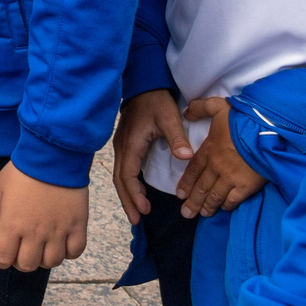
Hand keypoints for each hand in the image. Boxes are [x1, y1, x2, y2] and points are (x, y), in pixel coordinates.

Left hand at [0, 166, 88, 271]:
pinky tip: (63, 242)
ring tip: (44, 245)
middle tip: (24, 249)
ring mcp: (58, 231)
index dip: (2, 260)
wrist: (53, 157)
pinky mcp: (78, 226)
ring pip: (52, 262)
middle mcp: (34, 233)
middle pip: (28, 265)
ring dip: (46, 258)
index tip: (5, 254)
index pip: (3, 258)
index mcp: (12, 224)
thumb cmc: (23, 171)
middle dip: (22, 261)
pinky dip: (69, 252)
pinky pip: (75, 252)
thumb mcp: (0, 189)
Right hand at [110, 90, 191, 222]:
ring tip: (136, 212)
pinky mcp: (125, 145)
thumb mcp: (169, 117)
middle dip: (127, 201)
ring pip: (120, 176)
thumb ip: (177, 137)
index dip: (135, 194)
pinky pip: (123, 170)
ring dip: (127, 195)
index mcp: (131, 145)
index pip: (128, 176)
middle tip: (136, 220)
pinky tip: (136, 193)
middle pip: (120, 180)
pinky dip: (128, 185)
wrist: (144, 84)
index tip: (144, 209)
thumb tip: (185, 157)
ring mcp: (121, 146)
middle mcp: (122, 148)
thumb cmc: (156, 101)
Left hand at [177, 98, 265, 217]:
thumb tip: (186, 111)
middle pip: (201, 188)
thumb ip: (200, 108)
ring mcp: (231, 178)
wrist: (267, 129)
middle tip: (185, 213)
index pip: (193, 170)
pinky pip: (233, 200)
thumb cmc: (243, 117)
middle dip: (192, 202)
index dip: (186, 184)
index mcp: (209, 150)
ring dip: (207, 207)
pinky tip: (223, 208)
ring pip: (215, 196)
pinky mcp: (247, 185)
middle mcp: (216, 167)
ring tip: (201, 215)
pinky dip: (226, 205)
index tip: (179, 195)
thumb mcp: (218, 106)